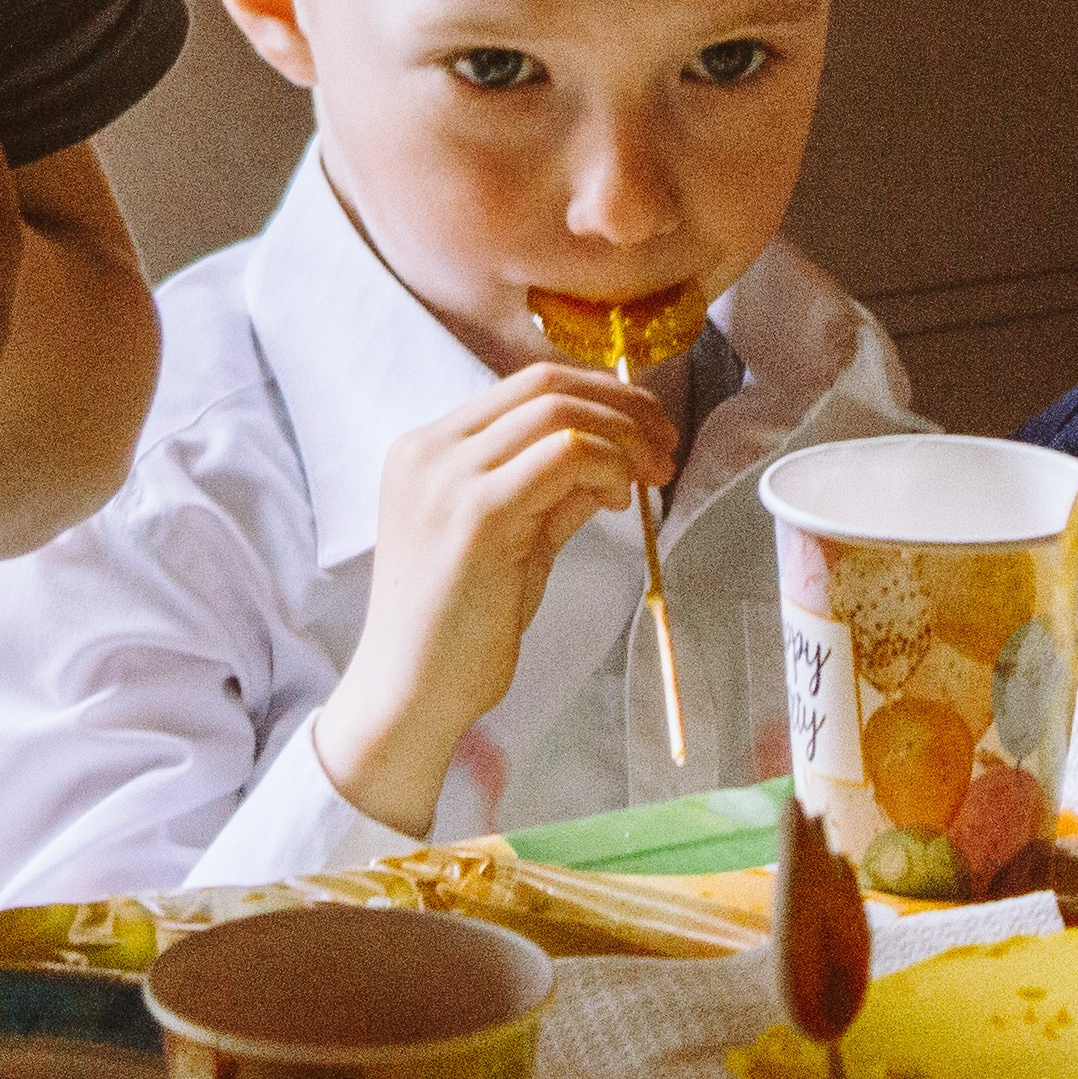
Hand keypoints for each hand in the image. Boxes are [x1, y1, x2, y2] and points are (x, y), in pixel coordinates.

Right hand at [316, 362, 677, 831]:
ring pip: (560, 412)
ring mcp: (447, 477)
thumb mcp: (515, 538)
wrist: (411, 694)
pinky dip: (608, 465)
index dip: (601, 395)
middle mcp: (429, 450)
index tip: (649, 431)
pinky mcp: (476, 513)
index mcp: (426, 448)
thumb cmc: (461, 625)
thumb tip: (616, 459)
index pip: (527, 385)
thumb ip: (556, 492)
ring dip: (624, 436)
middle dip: (624, 406)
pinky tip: (619, 499)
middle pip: (546, 384)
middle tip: (666, 448)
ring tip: (651, 476)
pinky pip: (565, 456)